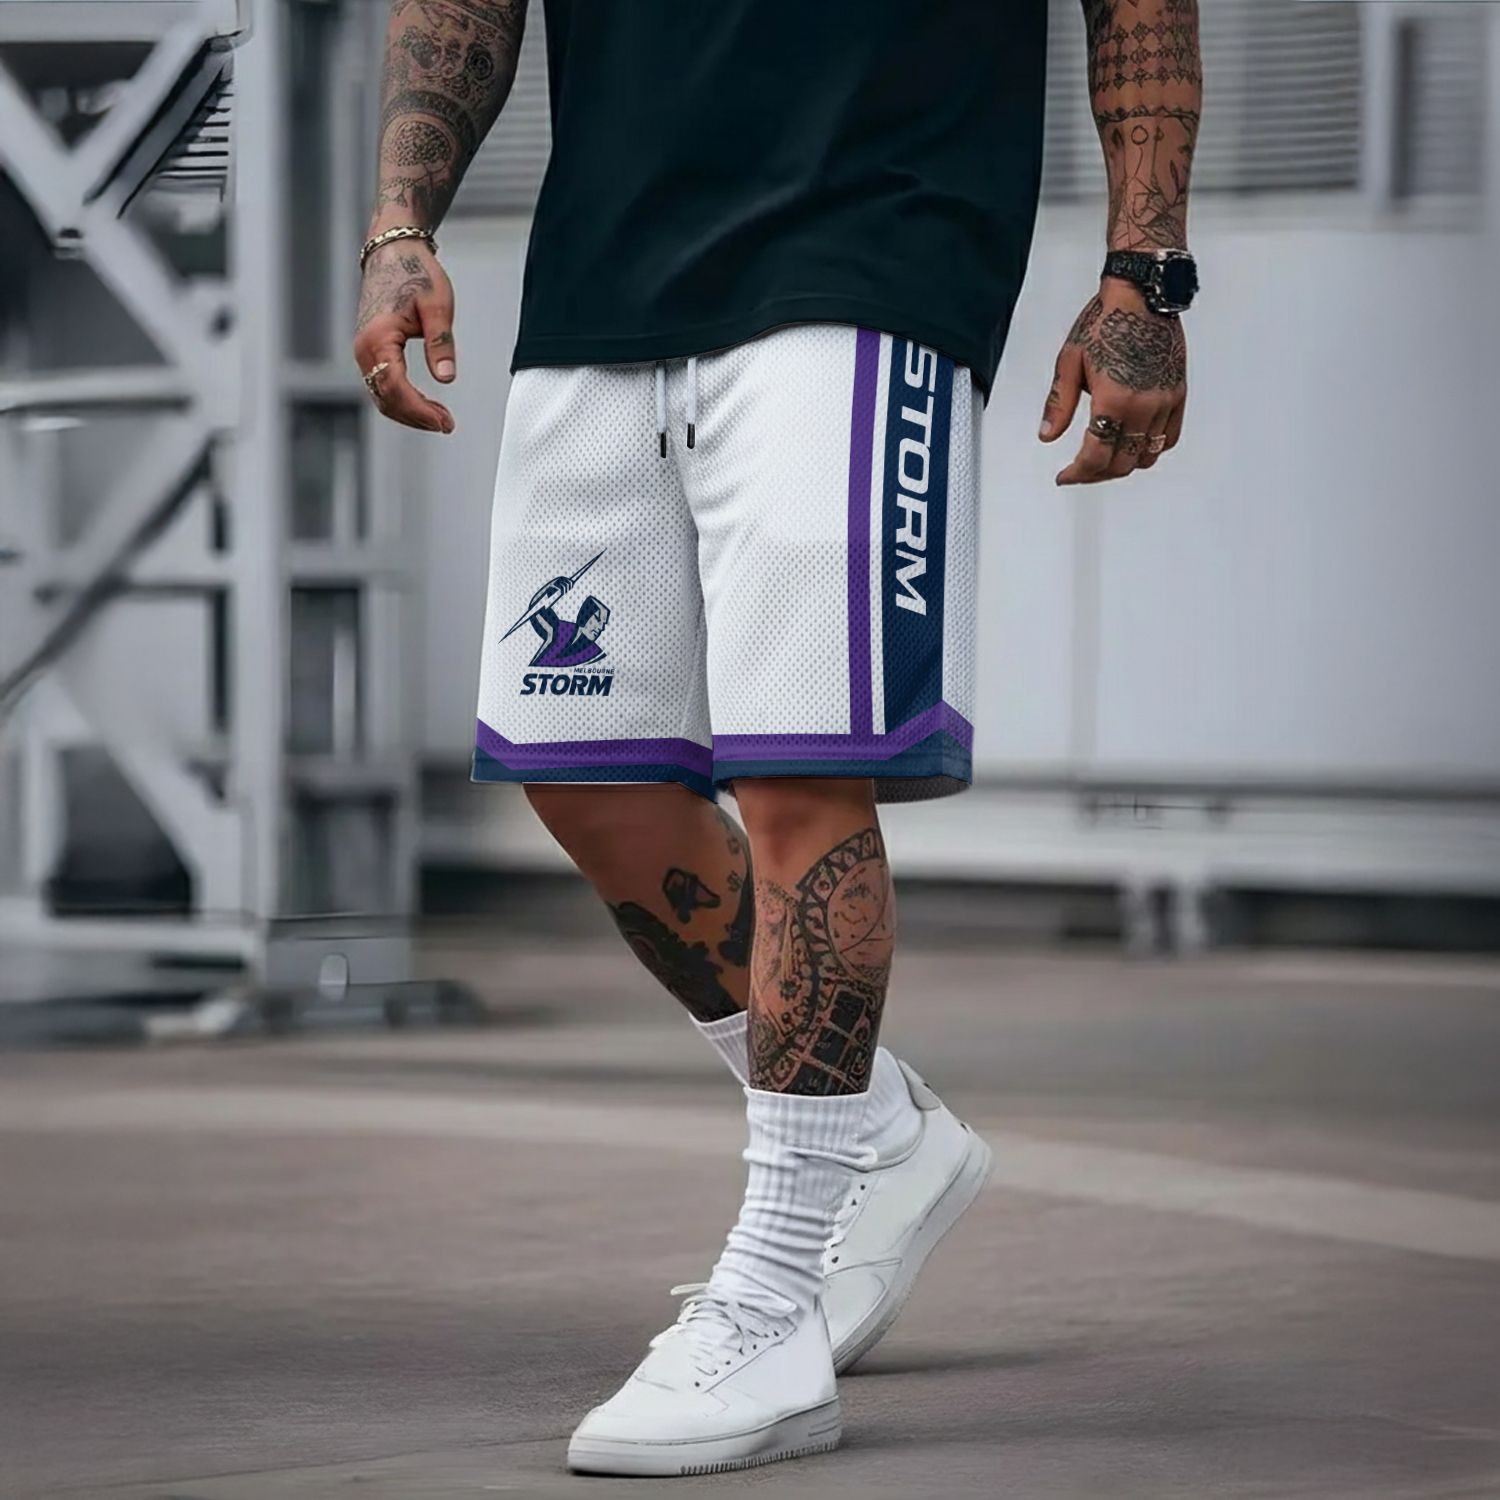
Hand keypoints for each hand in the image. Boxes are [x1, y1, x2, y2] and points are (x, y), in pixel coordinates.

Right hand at [352, 239, 456, 433]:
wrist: (393, 252)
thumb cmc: (416, 274)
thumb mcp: (437, 306)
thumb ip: (440, 343)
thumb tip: (446, 378)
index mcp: (378, 338)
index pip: (396, 388)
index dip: (420, 410)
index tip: (445, 422)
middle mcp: (364, 349)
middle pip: (387, 399)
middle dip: (417, 417)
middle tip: (448, 425)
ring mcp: (363, 351)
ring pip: (382, 396)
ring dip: (410, 413)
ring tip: (441, 418)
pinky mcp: (370, 352)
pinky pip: (382, 386)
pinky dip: (403, 401)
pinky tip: (426, 405)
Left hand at [1040, 279, 1186, 485]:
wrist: (1142, 294)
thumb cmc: (1106, 320)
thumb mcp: (1070, 362)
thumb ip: (1060, 404)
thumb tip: (1048, 435)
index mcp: (1114, 399)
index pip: (1096, 457)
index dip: (1077, 474)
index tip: (1065, 476)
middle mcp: (1144, 405)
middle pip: (1121, 463)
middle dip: (1096, 474)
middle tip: (1080, 471)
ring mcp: (1165, 401)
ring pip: (1147, 456)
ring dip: (1124, 465)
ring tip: (1105, 460)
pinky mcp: (1178, 394)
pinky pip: (1169, 438)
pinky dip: (1151, 450)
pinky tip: (1134, 445)